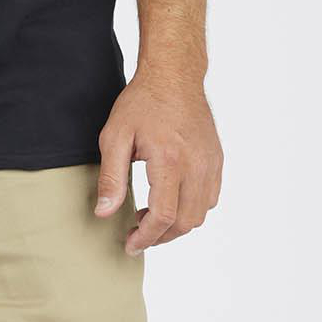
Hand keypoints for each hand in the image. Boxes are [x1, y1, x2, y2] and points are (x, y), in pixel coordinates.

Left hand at [95, 68, 222, 254]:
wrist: (174, 76)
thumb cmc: (142, 103)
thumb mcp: (115, 137)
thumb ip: (111, 179)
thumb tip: (105, 213)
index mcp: (170, 160)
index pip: (164, 216)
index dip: (146, 237)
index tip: (130, 245)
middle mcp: (197, 165)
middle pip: (185, 222)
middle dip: (160, 236)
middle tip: (137, 235)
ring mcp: (211, 163)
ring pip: (201, 213)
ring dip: (177, 225)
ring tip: (151, 218)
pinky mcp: (217, 160)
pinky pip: (210, 197)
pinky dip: (192, 209)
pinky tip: (170, 201)